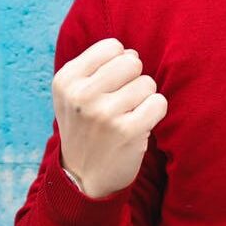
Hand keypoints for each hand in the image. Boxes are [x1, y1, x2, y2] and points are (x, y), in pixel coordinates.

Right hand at [51, 37, 167, 198]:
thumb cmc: (85, 129)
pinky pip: (159, 103)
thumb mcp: (73, 94)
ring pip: (148, 83)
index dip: (119, 64)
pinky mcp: (127, 131)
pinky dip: (155, 113)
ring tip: (127, 116)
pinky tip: (139, 125)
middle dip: (134, 80)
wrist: (82, 179)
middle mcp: (81, 94)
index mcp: (66, 80)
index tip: (109, 86)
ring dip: (144, 99)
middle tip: (122, 102)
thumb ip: (98, 67)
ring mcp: (104, 113)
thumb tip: (131, 53)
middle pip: (132, 62)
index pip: (112, 47)